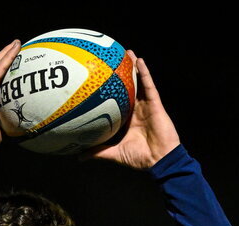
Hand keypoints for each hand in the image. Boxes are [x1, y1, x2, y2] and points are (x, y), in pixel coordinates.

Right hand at [0, 39, 19, 147]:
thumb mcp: (2, 131)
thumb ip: (11, 127)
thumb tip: (24, 132)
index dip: (2, 74)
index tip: (10, 69)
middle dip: (3, 58)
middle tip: (13, 49)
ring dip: (7, 53)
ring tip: (16, 44)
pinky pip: (1, 67)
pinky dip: (8, 56)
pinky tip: (16, 47)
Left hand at [85, 51, 180, 168]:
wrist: (160, 160)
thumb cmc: (140, 158)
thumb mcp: (114, 153)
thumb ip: (97, 152)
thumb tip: (78, 157)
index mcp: (128, 119)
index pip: (118, 101)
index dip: (111, 90)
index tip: (100, 79)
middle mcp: (137, 110)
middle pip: (129, 87)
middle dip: (122, 73)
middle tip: (111, 58)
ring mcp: (147, 106)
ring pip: (140, 82)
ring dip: (133, 67)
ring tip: (126, 52)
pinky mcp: (156, 104)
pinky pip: (149, 85)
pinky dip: (145, 73)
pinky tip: (139, 60)